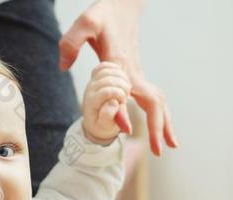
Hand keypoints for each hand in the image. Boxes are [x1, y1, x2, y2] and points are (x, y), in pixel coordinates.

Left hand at [59, 0, 177, 155]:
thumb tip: (64, 66)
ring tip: (168, 146)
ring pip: (158, 101)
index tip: (125, 131)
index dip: (122, 111)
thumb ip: (71, 42)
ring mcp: (137, 73)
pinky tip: (159, 127)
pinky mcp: (137, 74)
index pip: (123, 92)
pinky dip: (159, 114)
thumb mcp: (85, 22)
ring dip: (164, 124)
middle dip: (156, 127)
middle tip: (158, 151)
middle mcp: (133, 71)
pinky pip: (153, 98)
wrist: (123, 4)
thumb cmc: (103, 14)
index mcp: (119, 62)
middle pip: (153, 102)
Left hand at [82, 61, 130, 143]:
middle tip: (126, 94)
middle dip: (122, 86)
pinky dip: (114, 68)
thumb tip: (113, 103)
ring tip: (125, 87)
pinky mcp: (95, 77)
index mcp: (91, 102)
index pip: (106, 91)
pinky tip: (121, 78)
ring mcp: (92, 82)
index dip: (119, 94)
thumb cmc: (103, 125)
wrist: (96, 122)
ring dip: (120, 76)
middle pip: (108, 79)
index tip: (123, 102)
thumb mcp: (106, 126)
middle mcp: (90, 90)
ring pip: (106, 70)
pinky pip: (104, 66)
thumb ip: (108, 116)